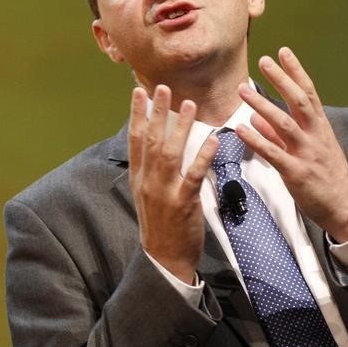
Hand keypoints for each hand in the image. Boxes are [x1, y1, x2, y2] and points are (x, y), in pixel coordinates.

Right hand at [128, 85, 217, 283]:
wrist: (164, 260)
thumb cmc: (160, 225)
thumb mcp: (147, 196)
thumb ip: (151, 171)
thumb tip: (156, 144)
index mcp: (138, 178)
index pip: (134, 139)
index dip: (136, 114)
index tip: (138, 92)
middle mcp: (147, 181)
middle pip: (150, 139)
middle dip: (156, 111)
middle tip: (162, 87)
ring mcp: (164, 192)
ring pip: (170, 152)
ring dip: (180, 126)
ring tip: (188, 103)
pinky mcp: (183, 203)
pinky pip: (193, 175)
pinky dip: (202, 156)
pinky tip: (212, 140)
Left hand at [236, 47, 347, 241]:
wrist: (343, 206)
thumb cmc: (324, 174)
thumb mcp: (307, 148)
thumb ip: (277, 133)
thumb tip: (255, 116)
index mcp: (319, 127)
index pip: (308, 92)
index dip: (296, 71)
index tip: (284, 51)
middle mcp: (315, 135)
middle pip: (298, 101)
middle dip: (281, 79)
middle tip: (264, 60)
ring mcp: (306, 153)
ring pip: (284, 124)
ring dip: (262, 105)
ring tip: (243, 90)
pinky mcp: (296, 172)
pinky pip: (274, 153)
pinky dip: (256, 139)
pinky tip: (240, 128)